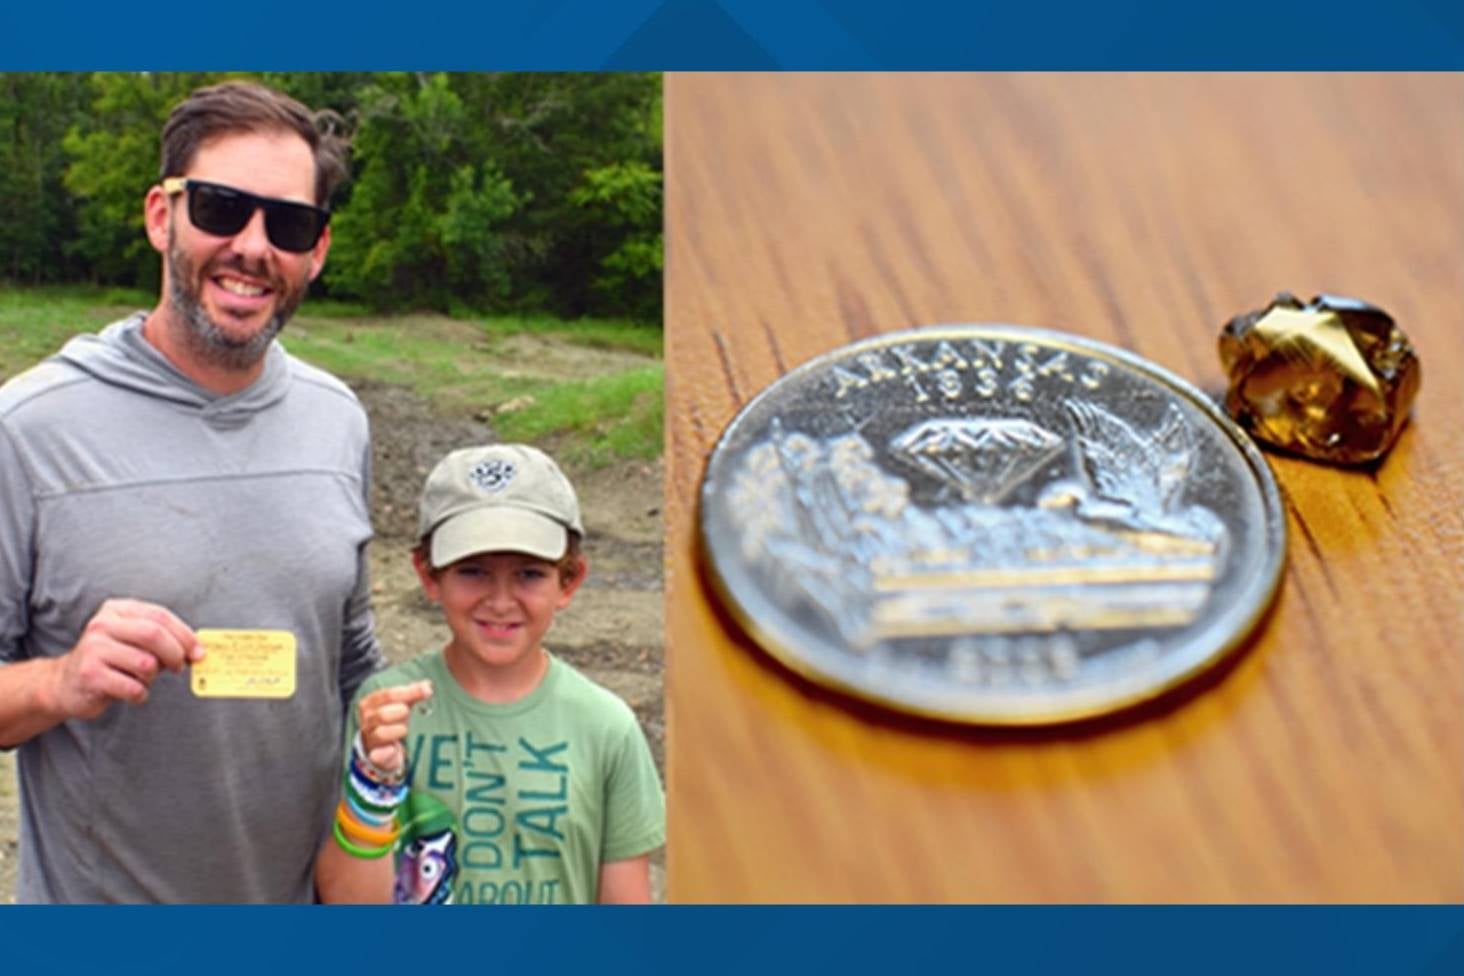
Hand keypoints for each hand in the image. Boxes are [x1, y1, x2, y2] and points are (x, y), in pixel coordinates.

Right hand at [50, 599, 201, 719]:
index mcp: (117, 609)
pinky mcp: (90, 675)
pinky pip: (133, 687)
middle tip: (179, 667)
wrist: (66, 684)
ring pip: (146, 663)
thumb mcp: (134, 641)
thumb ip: (163, 640)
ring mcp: (93, 649)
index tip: (199, 652)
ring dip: (153, 677)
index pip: (160, 616)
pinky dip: (140, 694)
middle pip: (154, 634)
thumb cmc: (111, 661)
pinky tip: (131, 692)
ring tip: (142, 679)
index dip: (185, 635)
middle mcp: (102, 625)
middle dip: (175, 654)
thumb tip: (198, 651)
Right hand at [356, 680, 433, 774]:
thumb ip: (413, 693)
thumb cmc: (392, 720)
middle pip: (382, 714)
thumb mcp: (400, 704)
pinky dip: (387, 751)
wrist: (381, 747)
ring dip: (398, 730)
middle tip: (408, 713)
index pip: (388, 695)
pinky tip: (394, 748)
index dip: (409, 692)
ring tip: (405, 729)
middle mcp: (367, 721)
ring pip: (381, 733)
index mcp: (370, 704)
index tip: (427, 690)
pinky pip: (378, 755)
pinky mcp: (375, 756)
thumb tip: (427, 685)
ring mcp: (369, 739)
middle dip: (401, 712)